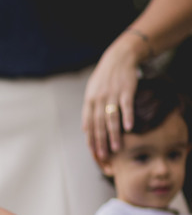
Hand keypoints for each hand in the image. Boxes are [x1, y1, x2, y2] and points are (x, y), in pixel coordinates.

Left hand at [83, 37, 141, 160]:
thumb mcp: (92, 92)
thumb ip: (89, 110)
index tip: (93, 153)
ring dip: (113, 134)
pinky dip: (127, 117)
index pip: (88, 124)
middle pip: (99, 124)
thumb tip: (85, 129)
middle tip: (103, 156)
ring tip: (116, 148)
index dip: (91, 139)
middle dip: (100, 142)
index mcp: (89, 101)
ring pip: (111, 118)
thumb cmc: (105, 78)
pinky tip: (129, 128)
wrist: (119, 58)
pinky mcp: (126, 90)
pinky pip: (126, 106)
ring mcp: (112, 95)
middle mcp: (98, 99)